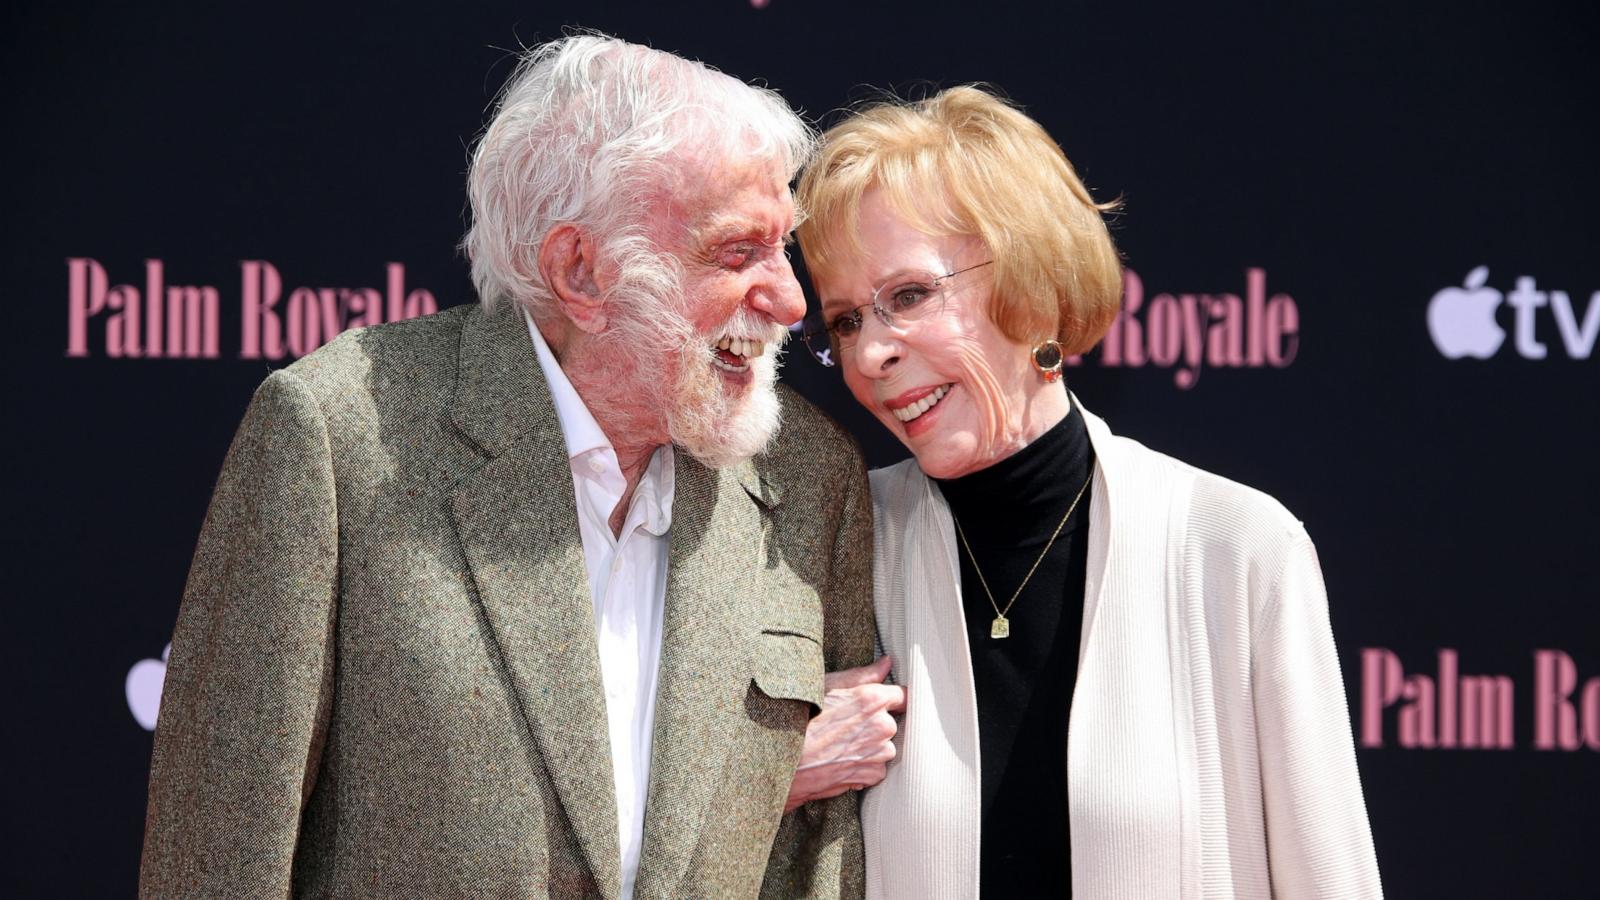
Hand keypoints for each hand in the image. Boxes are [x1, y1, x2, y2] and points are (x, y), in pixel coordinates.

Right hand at [784, 656, 905, 811]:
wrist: (783, 761)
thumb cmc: (800, 720)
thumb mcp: (827, 687)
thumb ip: (864, 675)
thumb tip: (887, 663)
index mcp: (873, 699)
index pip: (904, 696)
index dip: (894, 699)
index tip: (887, 703)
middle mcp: (882, 726)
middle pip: (892, 723)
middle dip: (875, 725)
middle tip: (847, 727)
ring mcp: (879, 753)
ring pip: (885, 747)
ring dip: (870, 747)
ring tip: (841, 745)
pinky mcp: (872, 775)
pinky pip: (877, 769)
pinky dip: (863, 767)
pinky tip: (841, 760)